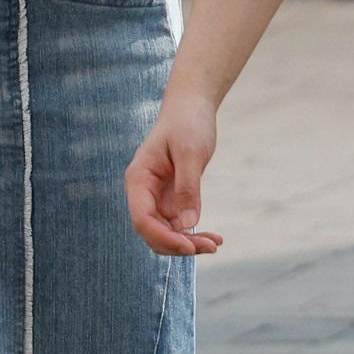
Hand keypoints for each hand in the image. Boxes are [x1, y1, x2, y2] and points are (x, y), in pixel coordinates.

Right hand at [126, 93, 221, 256]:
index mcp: (139, 179)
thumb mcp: (191, 153)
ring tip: (215, 244)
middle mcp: (143, 191)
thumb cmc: (188, 123)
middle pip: (152, 231)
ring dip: (188, 242)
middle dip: (178, 244)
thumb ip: (188, 188)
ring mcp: (156, 196)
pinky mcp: (171, 197)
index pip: (142, 219)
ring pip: (165, 231)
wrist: (191, 107)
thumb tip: (188, 223)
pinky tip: (214, 238)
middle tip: (211, 247)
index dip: (163, 237)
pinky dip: (193, 232)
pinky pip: (178, 223)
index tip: (189, 246)